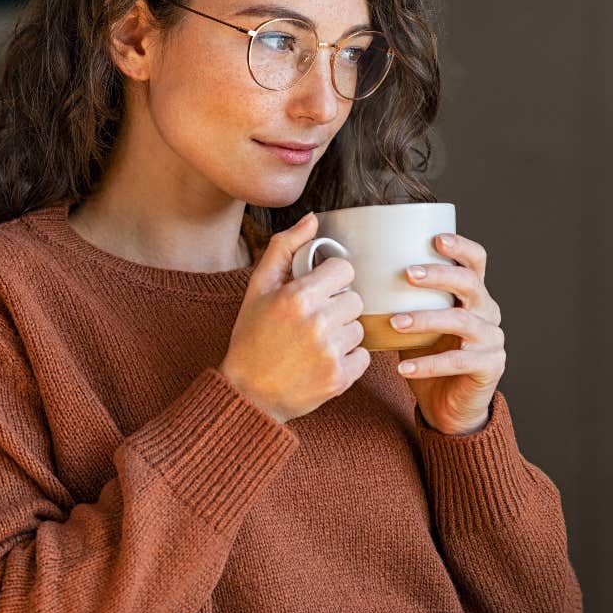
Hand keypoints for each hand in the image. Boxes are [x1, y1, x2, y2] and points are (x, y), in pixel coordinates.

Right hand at [220, 212, 370, 423]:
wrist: (248, 393)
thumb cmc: (251, 337)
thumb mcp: (258, 288)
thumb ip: (284, 248)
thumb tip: (312, 219)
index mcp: (298, 296)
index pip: (344, 270)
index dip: (331, 279)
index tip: (316, 291)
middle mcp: (317, 322)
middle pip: (354, 299)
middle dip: (336, 306)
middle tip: (312, 320)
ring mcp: (331, 352)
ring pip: (359, 328)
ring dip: (342, 333)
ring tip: (315, 343)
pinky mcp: (340, 378)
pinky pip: (364, 356)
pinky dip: (348, 359)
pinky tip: (322, 361)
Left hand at [391, 233, 505, 435]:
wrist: (447, 404)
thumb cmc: (425, 354)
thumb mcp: (412, 320)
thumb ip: (400, 298)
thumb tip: (354, 273)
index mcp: (471, 294)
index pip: (476, 261)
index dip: (461, 246)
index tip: (435, 239)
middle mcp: (487, 311)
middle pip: (470, 283)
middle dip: (438, 274)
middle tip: (406, 273)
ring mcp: (492, 339)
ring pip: (462, 321)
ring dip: (426, 319)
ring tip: (395, 322)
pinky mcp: (490, 366)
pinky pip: (459, 361)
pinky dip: (429, 364)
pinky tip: (403, 367)